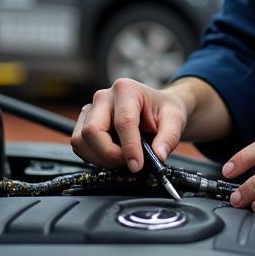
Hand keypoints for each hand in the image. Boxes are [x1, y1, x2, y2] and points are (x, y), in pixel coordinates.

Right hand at [71, 78, 187, 171]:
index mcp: (126, 89)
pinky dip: (93, 156)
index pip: (123, 122)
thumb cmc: (163, 110)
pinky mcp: (84, 122)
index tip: (137, 166)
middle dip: (109, 154)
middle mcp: (104, 97)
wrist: (156, 108)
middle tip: (129, 164)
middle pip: (92, 131)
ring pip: (81, 140)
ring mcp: (91, 109)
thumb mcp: (175, 119)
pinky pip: (79, 144)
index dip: (129, 148)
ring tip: (121, 160)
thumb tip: (158, 155)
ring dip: (100, 158)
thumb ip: (169, 137)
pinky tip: (111, 156)